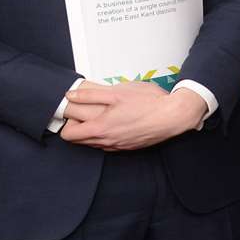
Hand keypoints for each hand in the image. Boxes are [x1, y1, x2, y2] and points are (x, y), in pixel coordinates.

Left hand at [60, 81, 205, 149]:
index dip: (66, 122)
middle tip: (84, 110)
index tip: (71, 112)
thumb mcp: (117, 92)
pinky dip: (107, 134)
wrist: (174, 116)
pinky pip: (109, 144)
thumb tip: (71, 96)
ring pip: (94, 143)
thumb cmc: (149, 103)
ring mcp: (119, 146)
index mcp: (101, 128)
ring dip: (93, 130)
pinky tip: (116, 120)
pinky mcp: (129, 146)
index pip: (69, 135)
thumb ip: (91, 94)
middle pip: (79, 141)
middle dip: (78, 126)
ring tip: (102, 113)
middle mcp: (108, 142)